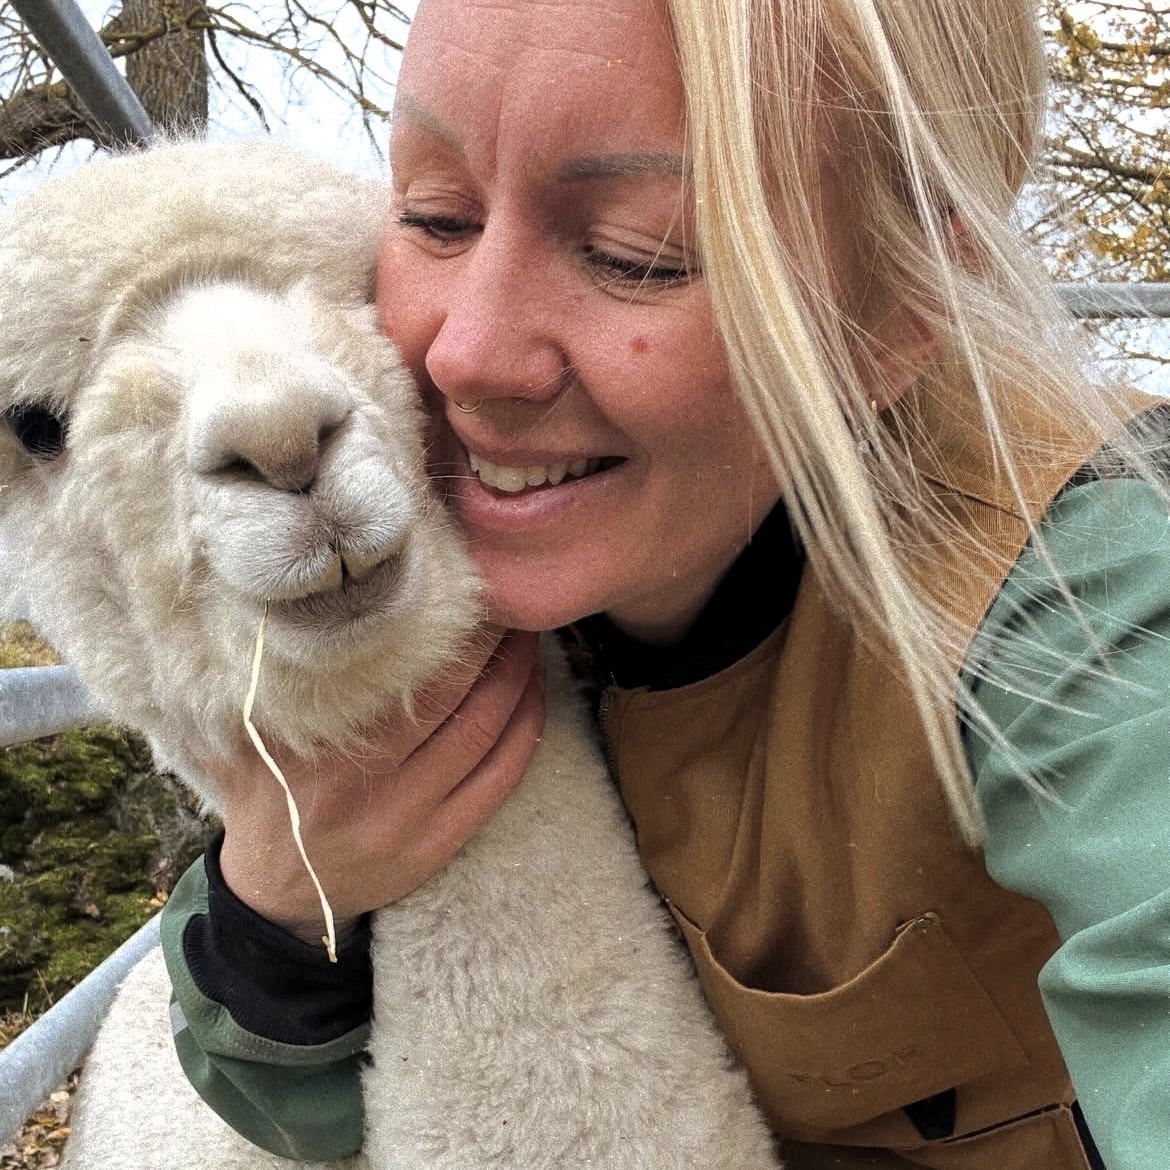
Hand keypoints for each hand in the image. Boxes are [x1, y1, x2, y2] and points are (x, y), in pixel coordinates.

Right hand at [214, 627, 543, 942]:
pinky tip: (533, 695)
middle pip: (453, 699)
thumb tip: (296, 606)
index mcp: (319, 753)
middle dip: (490, 644)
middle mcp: (365, 789)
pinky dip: (526, 731)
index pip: (400, 676)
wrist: (271, 893)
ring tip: (527, 639)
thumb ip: (271, 681)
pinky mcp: (437, 847)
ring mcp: (407, 822)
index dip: (444, 630)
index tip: (462, 590)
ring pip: (485, 735)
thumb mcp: (248, 736)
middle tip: (508, 603)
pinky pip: (499, 780)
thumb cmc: (263, 794)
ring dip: (517, 680)